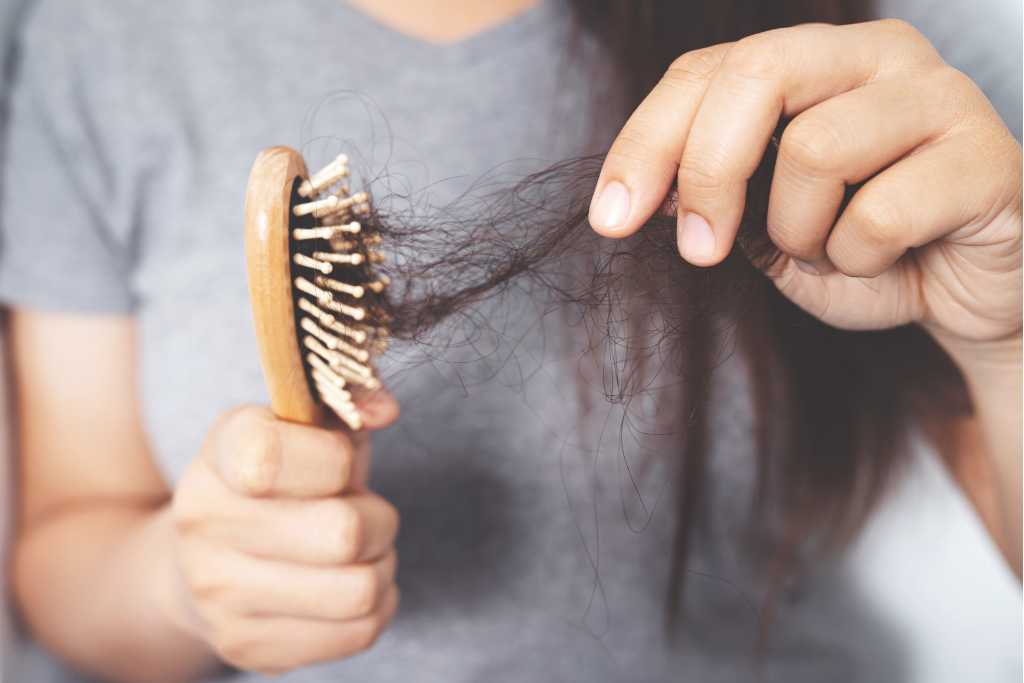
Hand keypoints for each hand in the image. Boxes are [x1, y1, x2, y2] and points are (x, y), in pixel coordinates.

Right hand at [164, 393, 399, 674]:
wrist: (203, 562)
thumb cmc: (283, 482)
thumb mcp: (311, 427)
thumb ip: (350, 402)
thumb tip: (385, 410)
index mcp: (222, 451)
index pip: (272, 456)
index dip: (335, 459)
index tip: (337, 462)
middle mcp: (204, 521)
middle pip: (343, 533)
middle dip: (379, 520)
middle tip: (365, 514)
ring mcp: (218, 591)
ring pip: (359, 590)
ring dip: (381, 567)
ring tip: (359, 553)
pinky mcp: (245, 644)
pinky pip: (358, 632)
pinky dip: (376, 608)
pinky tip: (348, 587)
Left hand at [589, 20, 1021, 359]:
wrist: (960, 296)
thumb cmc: (859, 248)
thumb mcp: (763, 223)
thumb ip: (713, 191)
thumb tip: (643, 190)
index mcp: (811, 59)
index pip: (703, 72)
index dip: (645, 144)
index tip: (610, 220)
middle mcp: (875, 55)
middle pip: (755, 76)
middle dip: (708, 172)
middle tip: (700, 251)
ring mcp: (937, 95)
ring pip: (814, 148)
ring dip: (800, 231)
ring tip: (831, 247)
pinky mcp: (985, 155)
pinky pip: (879, 213)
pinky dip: (859, 260)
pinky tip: (888, 258)